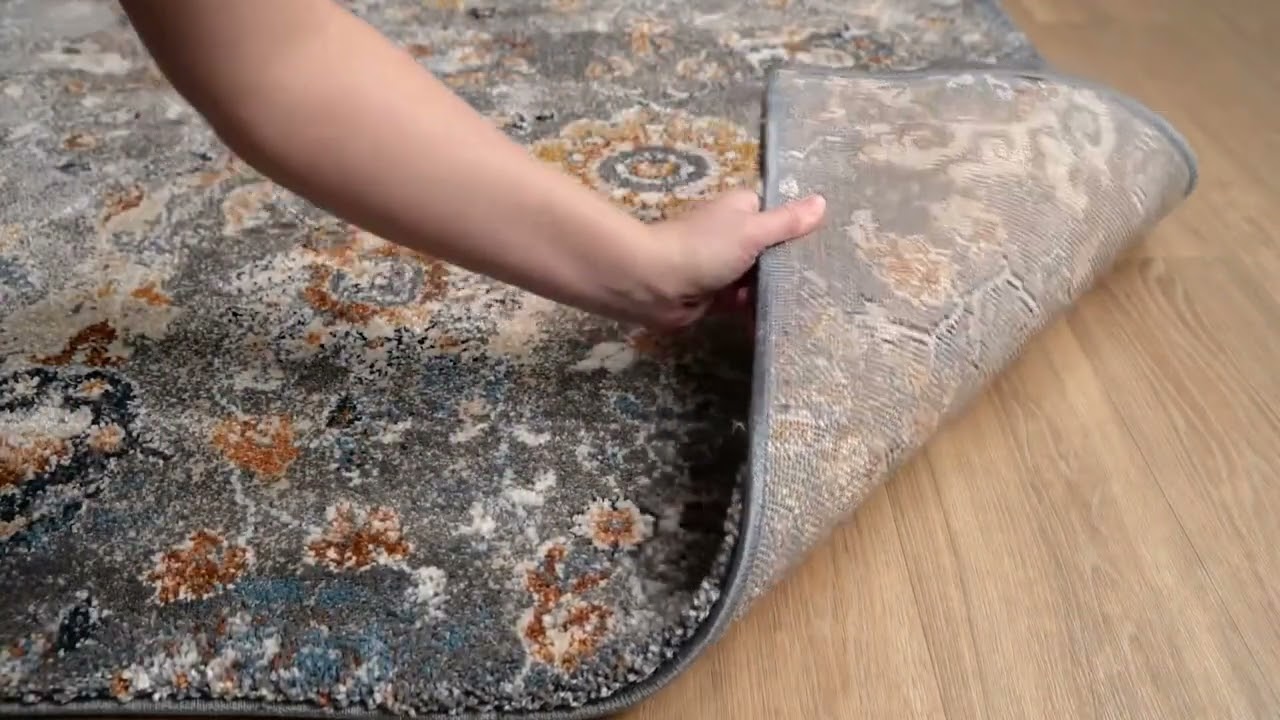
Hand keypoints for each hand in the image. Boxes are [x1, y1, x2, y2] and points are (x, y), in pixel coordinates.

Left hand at [643, 190, 826, 329]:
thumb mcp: (752, 231)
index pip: (779, 215)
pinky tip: (777, 323)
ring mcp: (724, 267)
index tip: (825, 248)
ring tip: (805, 309)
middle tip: (822, 286)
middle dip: (789, 269)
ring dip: (773, 293)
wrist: (653, 284)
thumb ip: (787, 222)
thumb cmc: (704, 248)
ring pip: (759, 280)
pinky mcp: (716, 296)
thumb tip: (822, 201)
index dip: (798, 230)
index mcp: (741, 210)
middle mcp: (733, 235)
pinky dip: (756, 312)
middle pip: (772, 251)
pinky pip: (743, 304)